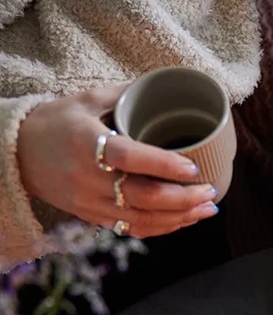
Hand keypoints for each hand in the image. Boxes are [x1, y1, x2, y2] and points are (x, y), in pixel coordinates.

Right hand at [17, 88, 218, 237]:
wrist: (16, 154)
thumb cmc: (55, 122)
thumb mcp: (87, 99)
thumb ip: (126, 95)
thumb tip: (166, 86)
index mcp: (87, 144)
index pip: (129, 158)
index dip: (163, 165)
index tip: (192, 168)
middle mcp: (88, 179)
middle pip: (142, 197)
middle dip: (183, 199)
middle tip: (210, 191)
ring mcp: (89, 203)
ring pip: (142, 220)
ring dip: (180, 218)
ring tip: (207, 208)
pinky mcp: (92, 217)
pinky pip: (132, 228)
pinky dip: (161, 228)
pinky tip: (183, 220)